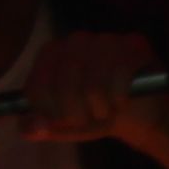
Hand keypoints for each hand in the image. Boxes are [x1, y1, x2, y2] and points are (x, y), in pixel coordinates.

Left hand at [24, 26, 167, 152]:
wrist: (135, 114)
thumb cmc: (92, 115)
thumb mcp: (59, 126)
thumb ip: (35, 128)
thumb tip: (33, 127)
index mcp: (50, 54)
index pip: (38, 86)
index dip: (50, 111)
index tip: (63, 120)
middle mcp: (75, 41)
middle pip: (65, 85)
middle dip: (76, 114)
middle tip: (89, 117)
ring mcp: (105, 40)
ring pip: (93, 85)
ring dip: (100, 109)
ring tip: (106, 110)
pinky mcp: (134, 45)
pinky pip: (120, 77)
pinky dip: (120, 100)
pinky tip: (122, 101)